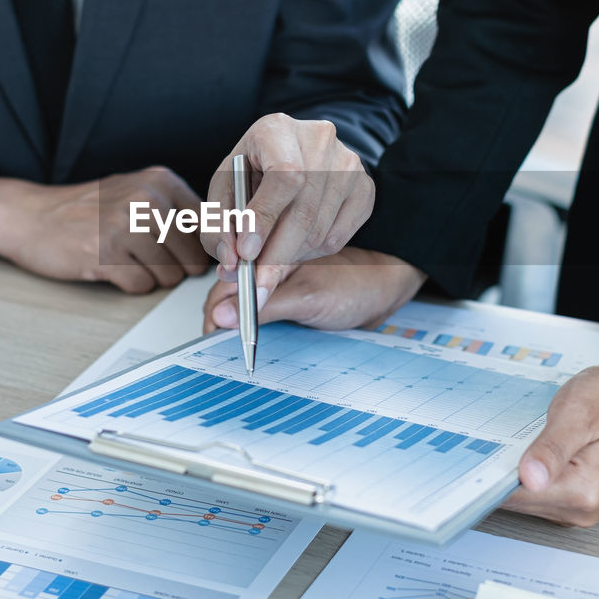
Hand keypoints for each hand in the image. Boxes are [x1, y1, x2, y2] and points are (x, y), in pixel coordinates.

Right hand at [0, 166, 209, 292]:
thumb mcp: (138, 193)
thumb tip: (222, 246)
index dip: (201, 250)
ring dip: (152, 277)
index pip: (210, 229)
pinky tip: (110, 267)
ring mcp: (125, 226)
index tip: (188, 256)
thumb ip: (178, 213)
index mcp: (161, 181)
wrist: (29, 216)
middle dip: (176, 267)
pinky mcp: (105, 255)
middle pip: (193, 257)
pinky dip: (129, 285)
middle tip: (146, 257)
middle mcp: (146, 199)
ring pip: (170, 276)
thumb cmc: (87, 210)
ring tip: (126, 259)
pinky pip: (141, 287)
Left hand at [202, 114, 373, 308]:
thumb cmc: (252, 172)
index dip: (265, 217)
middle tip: (254, 289)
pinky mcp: (364, 187)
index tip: (246, 253)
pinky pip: (338, 238)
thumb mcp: (224, 191)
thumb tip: (231, 262)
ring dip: (289, 256)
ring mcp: (349, 163)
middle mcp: (319, 139)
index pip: (283, 174)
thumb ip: (218, 226)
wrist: (291, 155)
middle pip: (303, 211)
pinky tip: (294, 243)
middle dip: (275, 257)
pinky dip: (310, 253)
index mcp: (277, 129)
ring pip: (319, 230)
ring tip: (269, 255)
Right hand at [204, 247, 425, 331]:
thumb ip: (267, 306)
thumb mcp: (309, 298)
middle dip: (219, 319)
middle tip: (219, 344)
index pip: (224, 280)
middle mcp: (267, 266)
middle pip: (227, 294)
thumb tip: (222, 317)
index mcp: (268, 252)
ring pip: (240, 305)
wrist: (387, 288)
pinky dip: (251, 328)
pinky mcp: (284, 299)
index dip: (214, 308)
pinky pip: (258, 314)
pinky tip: (251, 340)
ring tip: (231, 345)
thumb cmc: (356, 285)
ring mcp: (274, 283)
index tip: (211, 334)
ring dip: (234, 324)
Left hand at [500, 352, 598, 526]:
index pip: (518, 498)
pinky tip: (525, 450)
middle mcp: (580, 508)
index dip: (491, 478)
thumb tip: (528, 478)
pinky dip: (522, 473)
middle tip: (495, 440)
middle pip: (517, 501)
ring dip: (511, 472)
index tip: (475, 457)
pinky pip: (533, 492)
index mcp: (583, 493)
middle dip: (501, 473)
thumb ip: (551, 448)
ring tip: (516, 441)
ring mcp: (575, 506)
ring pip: (522, 497)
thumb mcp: (578, 413)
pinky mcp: (570, 496)